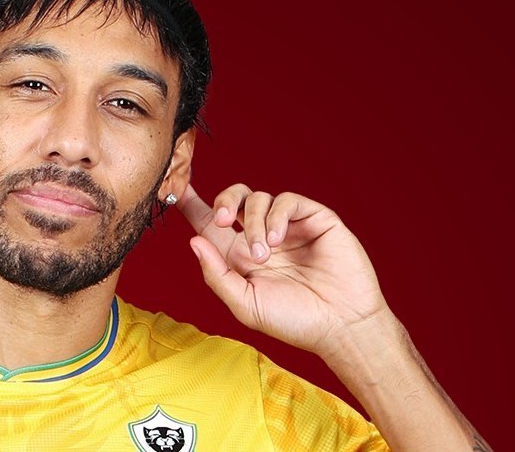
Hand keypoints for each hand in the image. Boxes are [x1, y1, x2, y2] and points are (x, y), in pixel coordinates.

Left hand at [178, 183, 389, 358]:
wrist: (340, 325)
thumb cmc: (293, 321)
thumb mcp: (244, 303)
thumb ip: (216, 274)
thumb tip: (193, 241)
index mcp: (239, 255)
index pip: (209, 221)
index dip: (191, 202)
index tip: (173, 189)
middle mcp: (260, 235)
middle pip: (232, 198)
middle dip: (222, 201)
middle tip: (222, 222)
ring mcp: (288, 226)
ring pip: (258, 198)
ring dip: (253, 222)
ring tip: (265, 254)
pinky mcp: (314, 219)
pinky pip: (288, 201)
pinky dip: (277, 215)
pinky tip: (278, 239)